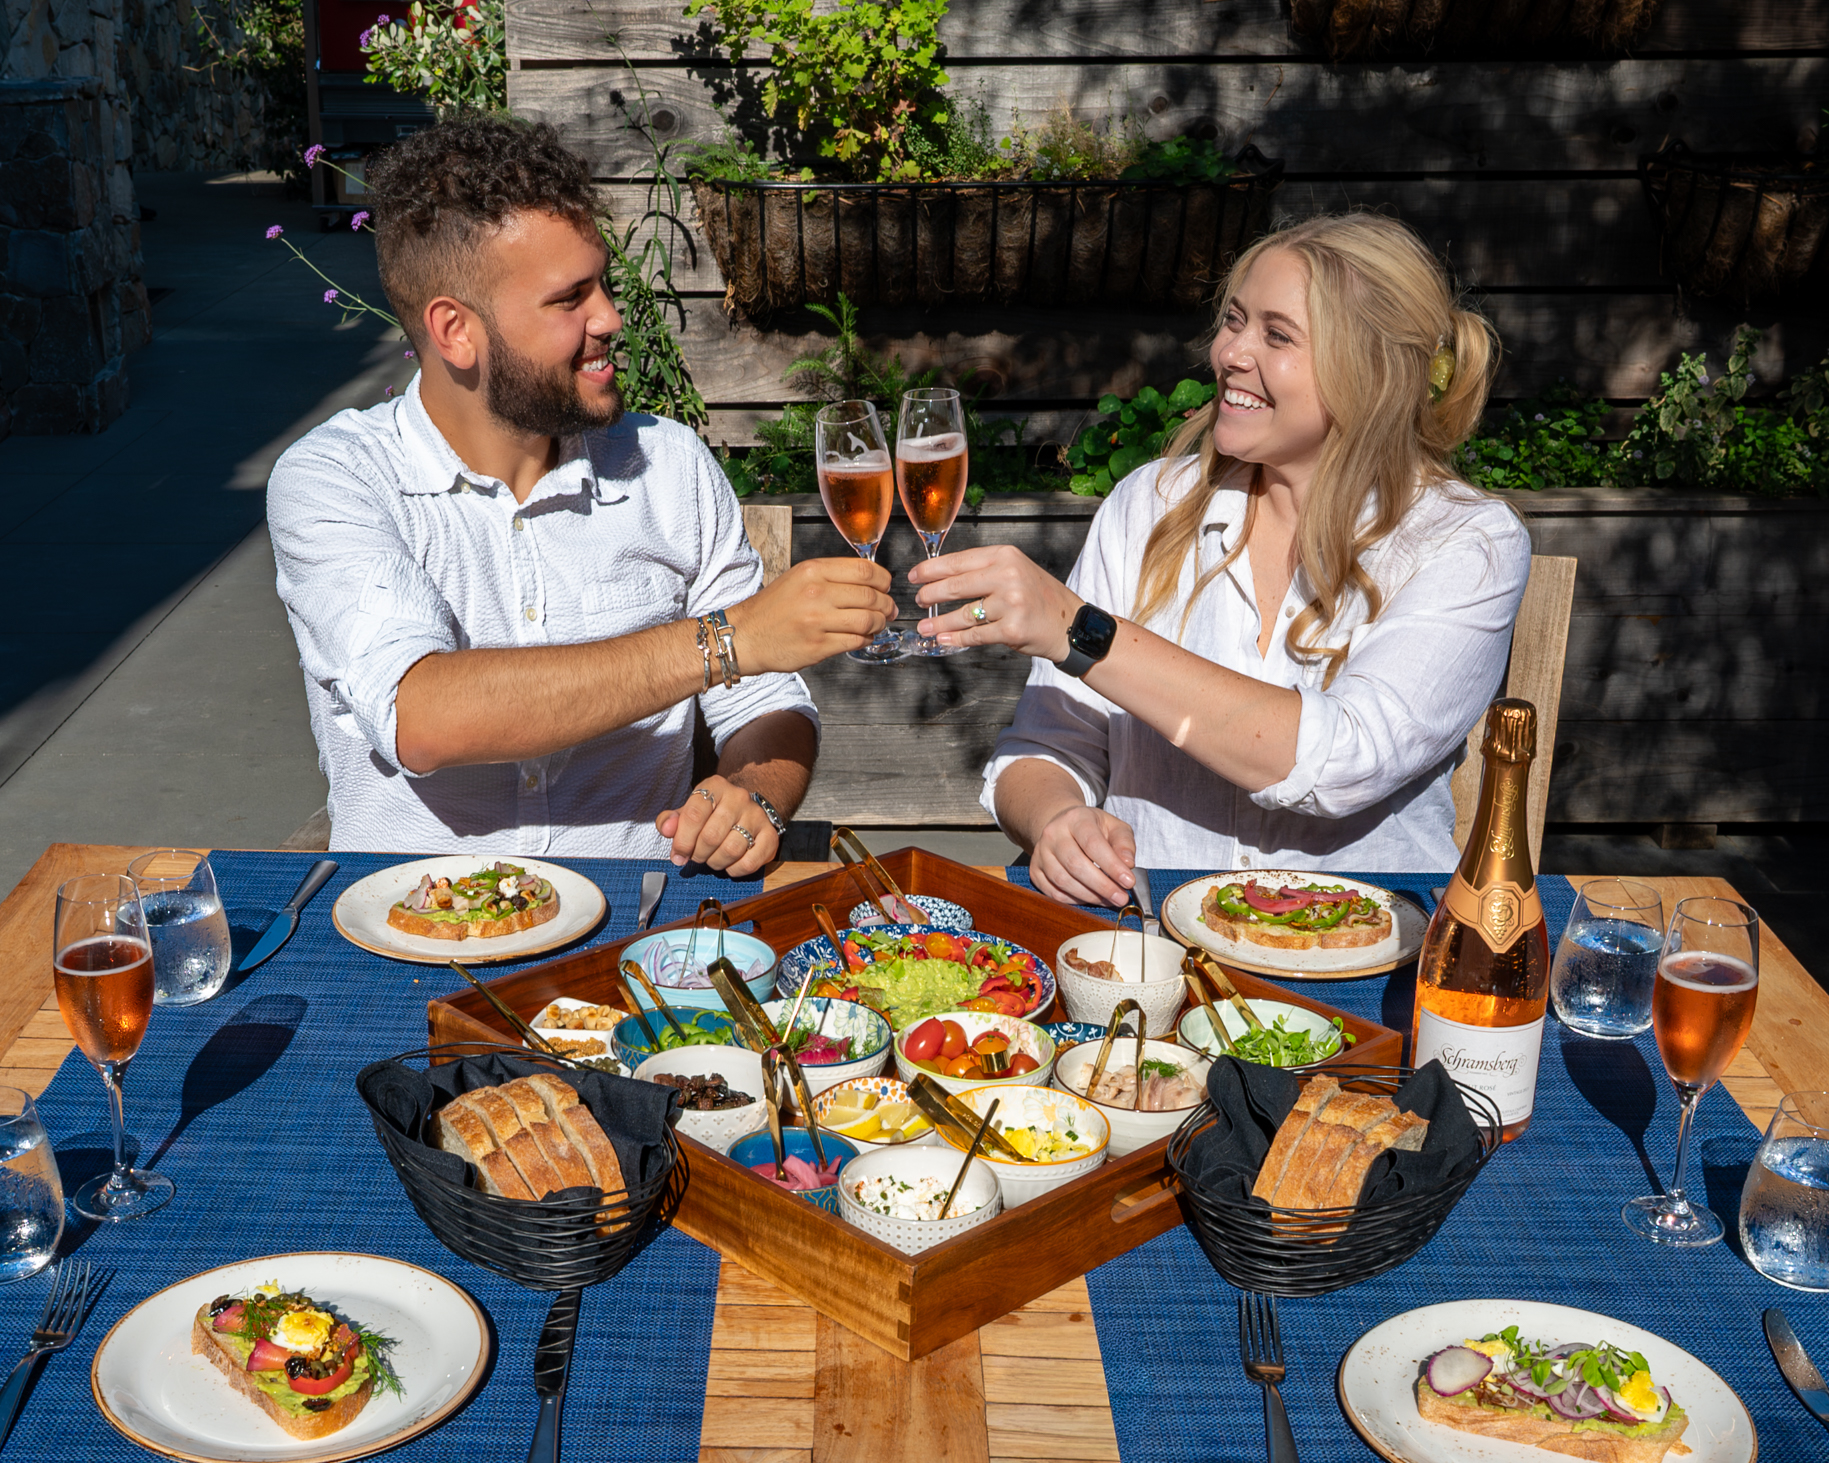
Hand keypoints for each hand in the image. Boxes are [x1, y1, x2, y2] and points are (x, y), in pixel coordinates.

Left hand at [655, 776, 776, 875]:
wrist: (746, 811)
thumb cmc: (712, 814)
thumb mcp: (689, 811)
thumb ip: (672, 820)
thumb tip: (666, 829)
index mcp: (715, 786)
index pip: (694, 814)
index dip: (682, 840)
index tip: (678, 855)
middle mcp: (739, 797)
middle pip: (711, 836)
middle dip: (698, 854)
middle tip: (697, 856)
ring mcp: (757, 816)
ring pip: (730, 850)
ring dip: (715, 862)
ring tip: (712, 859)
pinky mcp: (770, 836)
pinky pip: (750, 862)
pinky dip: (735, 869)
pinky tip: (730, 864)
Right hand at [726, 558, 896, 673]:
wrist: (745, 635)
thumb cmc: (774, 608)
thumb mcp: (799, 578)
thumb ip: (832, 576)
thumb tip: (871, 580)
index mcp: (813, 571)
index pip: (865, 570)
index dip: (883, 580)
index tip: (886, 587)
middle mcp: (816, 593)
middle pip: (870, 597)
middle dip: (886, 605)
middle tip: (889, 610)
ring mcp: (817, 621)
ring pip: (868, 621)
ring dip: (880, 624)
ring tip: (878, 624)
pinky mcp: (818, 646)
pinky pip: (856, 641)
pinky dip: (866, 639)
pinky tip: (863, 637)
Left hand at [906, 544, 1082, 658]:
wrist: (1071, 624)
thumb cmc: (1040, 598)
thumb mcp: (1016, 570)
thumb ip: (985, 570)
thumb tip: (942, 576)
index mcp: (1005, 556)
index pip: (959, 561)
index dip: (931, 570)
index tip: (914, 576)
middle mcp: (1008, 576)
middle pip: (956, 586)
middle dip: (931, 595)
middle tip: (919, 601)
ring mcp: (1011, 603)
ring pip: (963, 614)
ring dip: (939, 622)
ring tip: (925, 626)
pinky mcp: (1012, 630)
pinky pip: (975, 635)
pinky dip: (956, 638)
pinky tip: (943, 639)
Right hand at [1031, 805, 1136, 907]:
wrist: (1063, 826)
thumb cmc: (1093, 828)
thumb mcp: (1114, 827)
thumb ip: (1124, 844)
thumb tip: (1128, 864)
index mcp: (1075, 818)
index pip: (1092, 843)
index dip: (1111, 865)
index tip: (1129, 882)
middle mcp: (1053, 834)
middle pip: (1075, 864)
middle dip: (1102, 886)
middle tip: (1121, 897)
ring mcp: (1040, 853)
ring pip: (1062, 881)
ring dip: (1089, 895)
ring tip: (1108, 899)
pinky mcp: (1035, 870)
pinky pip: (1053, 892)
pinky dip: (1074, 900)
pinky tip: (1090, 899)